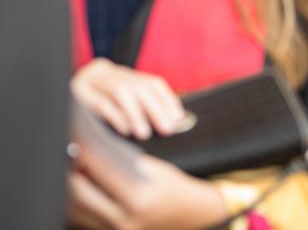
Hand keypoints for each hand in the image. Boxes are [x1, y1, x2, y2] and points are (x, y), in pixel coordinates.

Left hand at [67, 147, 227, 229]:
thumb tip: (89, 154)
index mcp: (139, 199)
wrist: (189, 215)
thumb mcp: (153, 169)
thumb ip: (122, 164)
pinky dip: (77, 203)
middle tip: (66, 154)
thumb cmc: (172, 188)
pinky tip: (77, 187)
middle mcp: (124, 219)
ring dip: (69, 189)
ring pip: (76, 210)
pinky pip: (83, 219)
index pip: (100, 172)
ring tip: (68, 168)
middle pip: (79, 194)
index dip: (84, 154)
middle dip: (69, 172)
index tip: (75, 140)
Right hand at [71, 59, 185, 139]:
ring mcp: (91, 80)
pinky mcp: (76, 93)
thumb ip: (144, 108)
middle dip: (155, 109)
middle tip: (167, 129)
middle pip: (139, 88)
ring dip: (136, 115)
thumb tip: (175, 120)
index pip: (152, 83)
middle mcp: (108, 73)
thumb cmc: (97, 107)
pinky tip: (125, 129)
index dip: (167, 100)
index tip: (178, 118)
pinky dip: (116, 116)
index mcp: (123, 74)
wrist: (56, 96)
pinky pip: (100, 103)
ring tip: (145, 133)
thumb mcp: (121, 104)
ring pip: (121, 93)